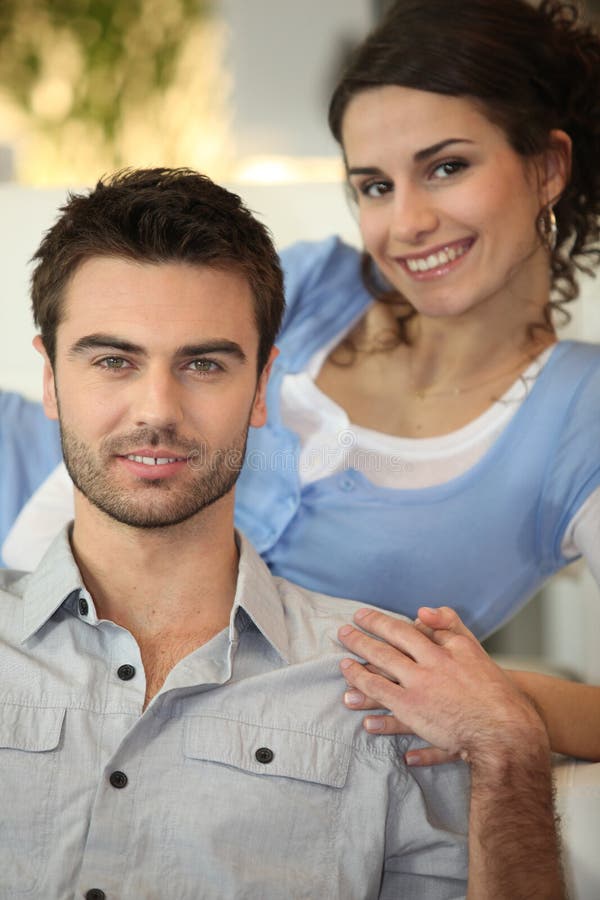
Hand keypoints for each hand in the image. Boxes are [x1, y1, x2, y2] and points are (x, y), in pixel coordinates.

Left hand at [338, 605, 547, 767]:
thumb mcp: (472, 647)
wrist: (513, 724)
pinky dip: (386, 726)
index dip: (377, 622)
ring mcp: (426, 703)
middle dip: (360, 644)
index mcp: (439, 653)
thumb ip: (448, 624)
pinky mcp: (428, 729)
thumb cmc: (492, 683)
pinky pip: (402, 726)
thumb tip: (421, 611)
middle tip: (341, 635)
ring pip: (385, 693)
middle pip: (385, 657)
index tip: (359, 615)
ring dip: (362, 689)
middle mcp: (428, 675)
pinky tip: (370, 727)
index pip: (400, 632)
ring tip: (344, 689)